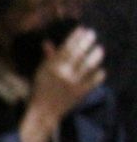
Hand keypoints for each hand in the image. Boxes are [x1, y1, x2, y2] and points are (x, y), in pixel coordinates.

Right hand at [20, 26, 104, 141]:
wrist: (43, 113)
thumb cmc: (40, 91)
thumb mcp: (40, 73)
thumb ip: (47, 58)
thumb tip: (48, 42)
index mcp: (51, 67)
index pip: (66, 47)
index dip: (75, 37)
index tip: (81, 29)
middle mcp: (63, 73)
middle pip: (78, 53)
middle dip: (86, 41)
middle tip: (92, 34)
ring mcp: (73, 83)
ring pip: (89, 65)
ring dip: (95, 55)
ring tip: (99, 49)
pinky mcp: (80, 92)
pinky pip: (94, 80)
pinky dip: (99, 74)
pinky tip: (100, 70)